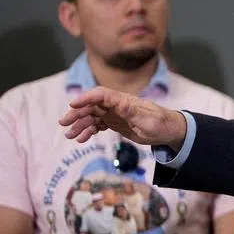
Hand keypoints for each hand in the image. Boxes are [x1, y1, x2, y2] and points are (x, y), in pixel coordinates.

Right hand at [59, 86, 185, 147]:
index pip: (101, 95)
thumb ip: (131, 111)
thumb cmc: (161, 123)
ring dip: (80, 125)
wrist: (169, 131)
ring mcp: (114, 114)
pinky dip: (88, 130)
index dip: (86, 98)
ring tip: (70, 136)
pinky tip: (82, 139)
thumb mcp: (148, 119)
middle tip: (63, 123)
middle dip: (77, 113)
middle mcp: (117, 105)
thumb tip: (118, 102)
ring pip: (92, 117)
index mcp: (124, 101)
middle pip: (92, 106)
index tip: (73, 104)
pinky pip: (97, 124)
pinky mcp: (115, 122)